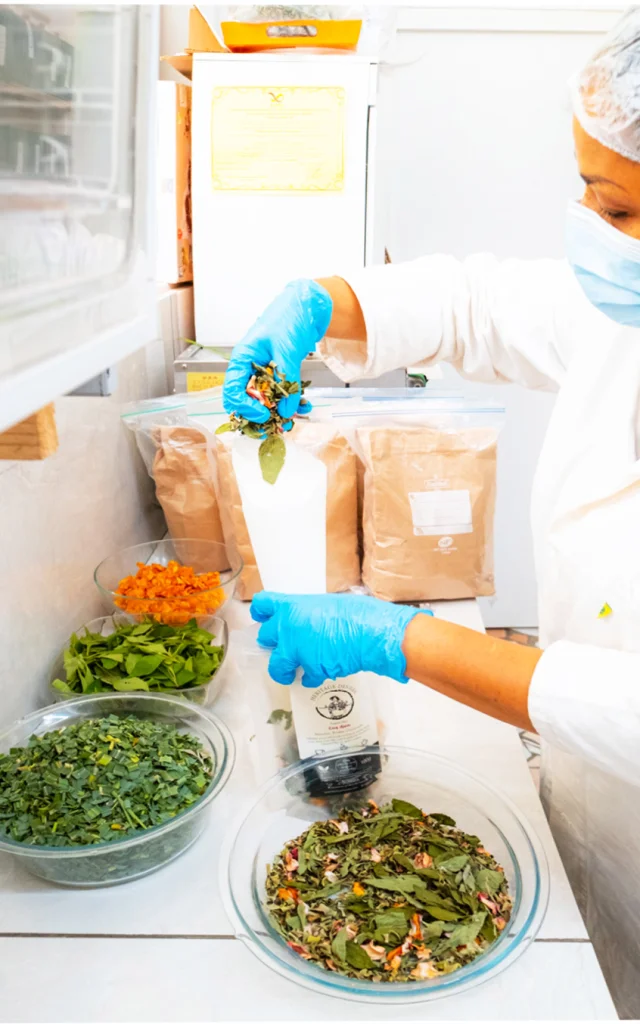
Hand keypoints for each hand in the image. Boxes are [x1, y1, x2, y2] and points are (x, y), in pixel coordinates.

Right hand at [223, 279, 332, 424]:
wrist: (306, 305)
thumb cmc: (289, 318)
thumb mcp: (286, 349)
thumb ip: (287, 379)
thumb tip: (286, 410)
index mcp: (242, 359)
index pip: (232, 391)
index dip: (245, 407)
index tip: (264, 414)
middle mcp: (250, 368)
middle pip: (246, 401)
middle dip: (261, 415)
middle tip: (278, 424)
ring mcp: (264, 373)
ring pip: (265, 402)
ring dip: (279, 412)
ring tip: (295, 417)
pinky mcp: (279, 375)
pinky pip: (282, 396)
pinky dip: (293, 403)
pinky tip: (305, 406)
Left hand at [250, 592, 431, 686]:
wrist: (370, 633)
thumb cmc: (355, 612)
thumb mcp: (326, 604)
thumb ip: (309, 613)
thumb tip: (308, 622)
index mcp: (291, 606)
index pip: (262, 604)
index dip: (260, 613)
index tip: (262, 618)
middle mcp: (287, 628)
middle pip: (264, 637)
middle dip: (272, 644)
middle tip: (283, 647)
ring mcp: (296, 650)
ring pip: (276, 666)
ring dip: (283, 670)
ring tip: (291, 673)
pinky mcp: (309, 669)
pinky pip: (304, 677)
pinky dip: (311, 678)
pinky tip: (320, 674)